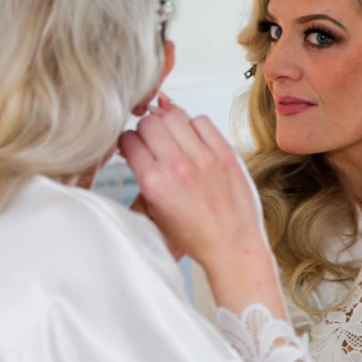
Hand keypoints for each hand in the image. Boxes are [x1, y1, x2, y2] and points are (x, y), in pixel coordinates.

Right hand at [118, 95, 271, 279]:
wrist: (233, 245)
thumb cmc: (196, 235)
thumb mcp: (156, 212)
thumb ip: (144, 178)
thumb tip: (136, 147)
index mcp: (154, 183)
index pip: (129, 140)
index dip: (129, 141)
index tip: (134, 145)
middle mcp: (176, 166)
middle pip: (150, 122)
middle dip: (146, 128)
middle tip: (152, 139)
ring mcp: (203, 157)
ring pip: (174, 116)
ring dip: (169, 123)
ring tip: (173, 136)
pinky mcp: (226, 153)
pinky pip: (202, 121)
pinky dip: (194, 125)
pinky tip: (195, 139)